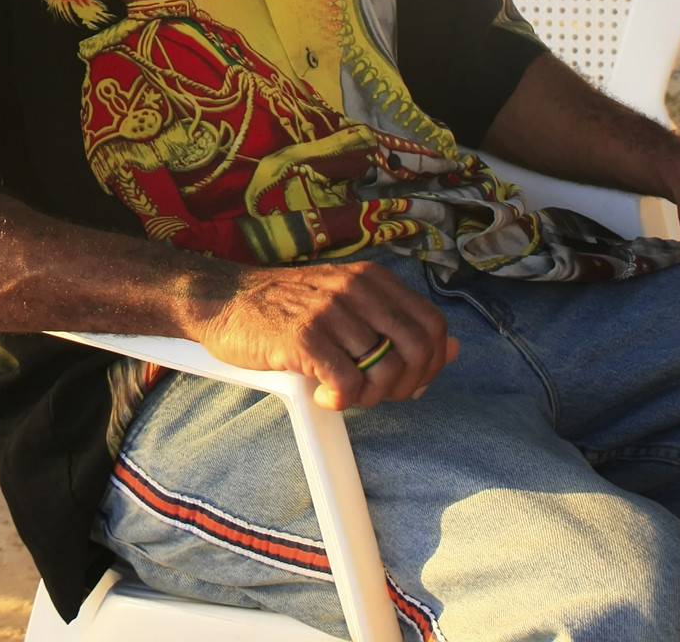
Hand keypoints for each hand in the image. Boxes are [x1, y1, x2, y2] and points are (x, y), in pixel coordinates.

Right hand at [194, 257, 459, 410]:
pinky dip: (343, 400)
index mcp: (372, 278)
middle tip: (376, 395)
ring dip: (370, 397)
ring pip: (384, 370)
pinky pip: (348, 383)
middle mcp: (356, 288)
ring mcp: (330, 310)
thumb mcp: (348, 303)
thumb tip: (454, 349)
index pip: (433, 324)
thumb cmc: (287, 308)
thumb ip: (397, 325)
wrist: (225, 299)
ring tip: (345, 394)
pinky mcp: (304, 337)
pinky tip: (325, 397)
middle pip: (417, 349)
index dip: (431, 363)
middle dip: (406, 385)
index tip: (407, 383)